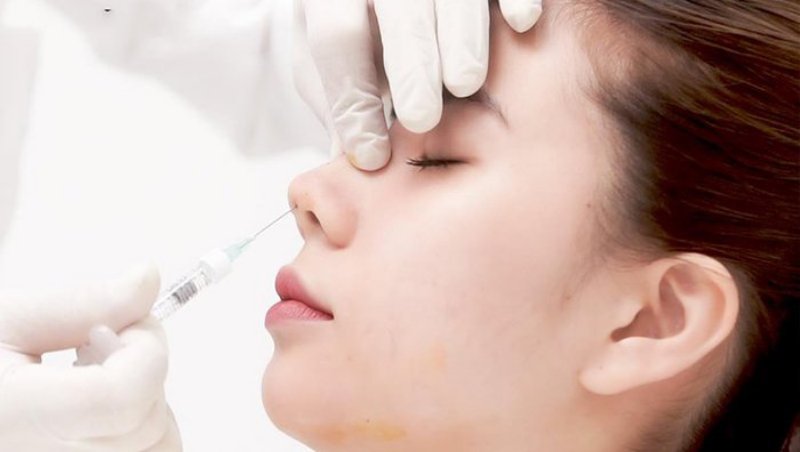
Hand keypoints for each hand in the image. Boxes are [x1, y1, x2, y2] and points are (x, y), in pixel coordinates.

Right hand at [0, 265, 180, 450]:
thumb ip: (80, 303)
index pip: (123, 397)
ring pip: (159, 447)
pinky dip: (141, 431)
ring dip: (146, 403)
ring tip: (92, 379)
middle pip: (148, 422)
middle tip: (98, 345)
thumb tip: (147, 279)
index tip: (124, 324)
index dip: (143, 349)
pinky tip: (101, 411)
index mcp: (9, 420)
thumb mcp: (5, 321)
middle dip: (143, 368)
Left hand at [294, 0, 542, 169]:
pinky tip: (521, 23)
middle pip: (399, 15)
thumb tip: (347, 164)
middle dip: (410, 66)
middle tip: (421, 119)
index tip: (372, 155)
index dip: (353, 98)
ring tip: (465, 84)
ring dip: (461, 38)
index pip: (337, 41)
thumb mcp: (334, 67)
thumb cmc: (361, 38)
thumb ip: (340, 105)